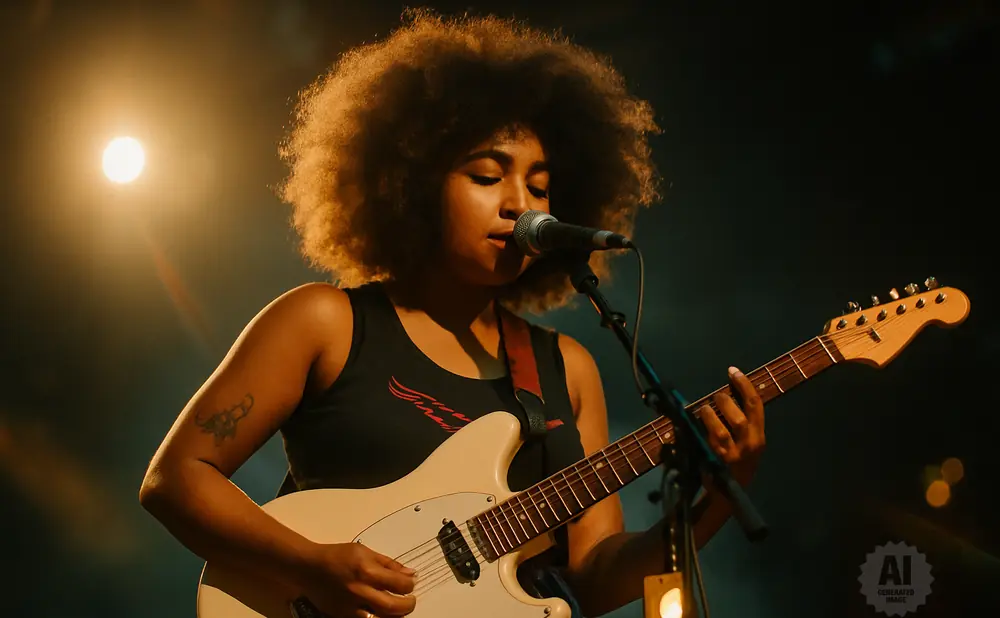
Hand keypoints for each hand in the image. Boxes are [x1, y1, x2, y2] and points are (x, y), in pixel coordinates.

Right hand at [300, 542, 416, 617]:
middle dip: (408, 605)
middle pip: (394, 607)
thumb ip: (389, 564)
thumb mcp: (365, 552)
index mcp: (367, 571)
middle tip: (410, 601)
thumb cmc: (337, 556)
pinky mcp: (343, 616)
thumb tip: (409, 574)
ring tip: (397, 608)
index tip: (410, 584)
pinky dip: (377, 617)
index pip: (399, 585)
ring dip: (394, 616)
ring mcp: (351, 607)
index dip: (410, 585)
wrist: (309, 568)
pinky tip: (380, 612)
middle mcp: (360, 591)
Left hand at [699, 366, 765, 487]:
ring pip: (720, 431)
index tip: (732, 371)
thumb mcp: (747, 444)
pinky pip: (705, 441)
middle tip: (716, 397)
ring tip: (704, 409)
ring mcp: (731, 456)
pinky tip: (691, 423)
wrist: (729, 496)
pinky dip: (698, 429)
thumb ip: (740, 421)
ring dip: (709, 415)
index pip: (755, 405)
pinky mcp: (715, 463)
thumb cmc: (737, 464)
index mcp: (759, 438)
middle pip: (738, 418)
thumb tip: (723, 395)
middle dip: (725, 402)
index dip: (744, 385)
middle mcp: (748, 446)